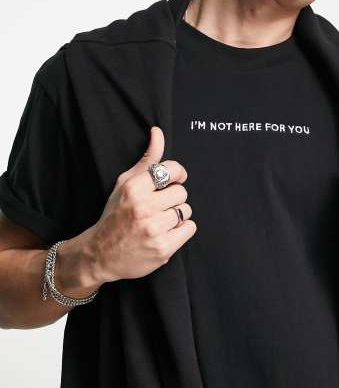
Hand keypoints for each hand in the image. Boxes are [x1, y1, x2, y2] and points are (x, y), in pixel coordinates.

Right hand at [89, 126, 196, 284]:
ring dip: (176, 216)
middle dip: (173, 199)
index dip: (176, 175)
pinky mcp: (163, 248)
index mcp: (134, 188)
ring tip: (158, 222)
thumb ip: (147, 159)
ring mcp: (154, 229)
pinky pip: (190, 228)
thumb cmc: (115, 215)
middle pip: (182, 193)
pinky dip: (181, 231)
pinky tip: (164, 234)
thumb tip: (158, 132)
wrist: (100, 255)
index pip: (172, 170)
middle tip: (158, 207)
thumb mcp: (126, 183)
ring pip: (186, 211)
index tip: (171, 182)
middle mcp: (143, 207)